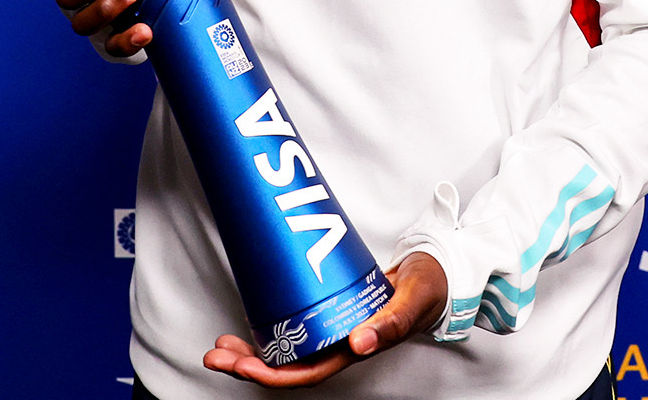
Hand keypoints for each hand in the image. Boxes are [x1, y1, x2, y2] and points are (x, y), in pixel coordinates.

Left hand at [202, 252, 447, 388]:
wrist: (432, 273)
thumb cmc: (425, 289)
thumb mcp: (411, 300)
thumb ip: (391, 322)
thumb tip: (359, 344)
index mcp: (356, 349)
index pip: (308, 373)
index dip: (274, 375)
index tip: (244, 365)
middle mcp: (338, 344)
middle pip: (287, 366)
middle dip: (248, 365)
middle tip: (216, 353)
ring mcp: (332, 329)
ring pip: (286, 350)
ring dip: (251, 351)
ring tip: (221, 345)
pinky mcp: (328, 310)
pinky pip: (294, 327)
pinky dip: (268, 327)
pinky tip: (249, 320)